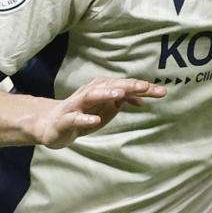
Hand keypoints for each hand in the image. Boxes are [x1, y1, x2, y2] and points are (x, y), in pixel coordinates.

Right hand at [30, 78, 165, 148]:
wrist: (50, 126)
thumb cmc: (83, 116)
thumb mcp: (107, 110)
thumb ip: (124, 102)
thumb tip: (142, 99)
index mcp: (102, 90)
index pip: (126, 87)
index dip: (143, 89)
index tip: (161, 92)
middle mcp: (90, 93)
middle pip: (111, 86)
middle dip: (129, 86)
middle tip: (146, 87)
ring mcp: (76, 105)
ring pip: (91, 95)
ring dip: (106, 93)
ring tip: (120, 94)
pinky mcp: (65, 119)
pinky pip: (75, 118)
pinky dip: (85, 118)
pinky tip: (95, 120)